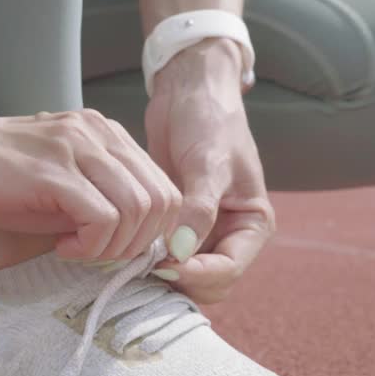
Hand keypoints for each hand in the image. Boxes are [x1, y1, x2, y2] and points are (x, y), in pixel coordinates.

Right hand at [0, 106, 182, 261]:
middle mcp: (99, 134)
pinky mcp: (53, 171)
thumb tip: (138, 244)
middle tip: (99, 254)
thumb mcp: (64, 186)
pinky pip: (103, 217)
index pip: (165, 189)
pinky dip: (91, 245)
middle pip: (162, 200)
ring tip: (77, 250)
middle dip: (139, 243)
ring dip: (113, 246)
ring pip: (138, 208)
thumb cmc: (0, 176)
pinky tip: (63, 247)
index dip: (152, 232)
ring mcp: (77, 148)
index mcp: (107, 135)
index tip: (116, 248)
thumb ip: (104, 202)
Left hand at [144, 38, 275, 303]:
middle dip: (178, 280)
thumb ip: (198, 209)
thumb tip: (180, 253)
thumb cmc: (209, 119)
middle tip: (141, 263)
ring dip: (159, 273)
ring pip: (182, 275)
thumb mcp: (208, 161)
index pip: (229, 270)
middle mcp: (229, 235)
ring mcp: (200, 232)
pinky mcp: (173, 224)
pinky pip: (161, 256)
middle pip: (207, 284)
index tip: (164, 264)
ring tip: (129, 255)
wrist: (189, 91)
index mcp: (251, 224)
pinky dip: (145, 257)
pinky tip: (123, 244)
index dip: (197, 274)